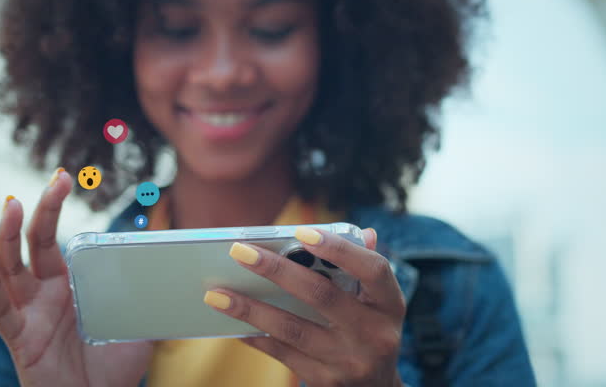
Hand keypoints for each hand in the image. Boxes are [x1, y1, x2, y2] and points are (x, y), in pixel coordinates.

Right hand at [0, 169, 153, 386]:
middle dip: (38, 210)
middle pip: (30, 244)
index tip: (63, 177)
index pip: (51, 238)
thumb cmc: (113, 369)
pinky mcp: (20, 338)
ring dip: (6, 236)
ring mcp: (27, 313)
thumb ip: (151, 295)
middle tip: (54, 179)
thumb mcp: (137, 322)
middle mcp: (39, 294)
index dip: (52, 208)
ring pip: (8, 268)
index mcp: (63, 284)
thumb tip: (183, 270)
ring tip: (10, 205)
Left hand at [204, 227, 404, 386]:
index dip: (339, 249)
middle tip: (238, 251)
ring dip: (250, 309)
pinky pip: (281, 353)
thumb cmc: (370, 332)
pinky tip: (232, 322)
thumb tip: (357, 233)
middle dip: (276, 270)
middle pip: (320, 294)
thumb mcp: (378, 304)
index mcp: (390, 305)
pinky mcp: (325, 381)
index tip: (301, 232)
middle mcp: (375, 334)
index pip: (372, 269)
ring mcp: (349, 361)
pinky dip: (254, 335)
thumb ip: (363, 269)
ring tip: (215, 293)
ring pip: (291, 328)